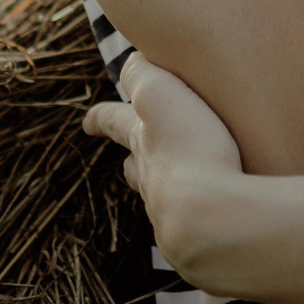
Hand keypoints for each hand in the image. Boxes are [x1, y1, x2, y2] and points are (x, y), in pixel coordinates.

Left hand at [82, 52, 244, 279]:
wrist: (210, 221)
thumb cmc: (189, 151)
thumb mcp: (162, 95)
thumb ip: (144, 73)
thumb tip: (132, 61)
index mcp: (142, 143)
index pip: (114, 123)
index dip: (101, 118)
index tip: (87, 122)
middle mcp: (151, 182)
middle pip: (135, 168)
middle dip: (134, 159)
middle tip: (132, 158)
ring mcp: (173, 216)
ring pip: (162, 200)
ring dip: (168, 191)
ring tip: (181, 189)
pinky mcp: (200, 243)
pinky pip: (197, 227)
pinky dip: (202, 218)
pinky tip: (216, 220)